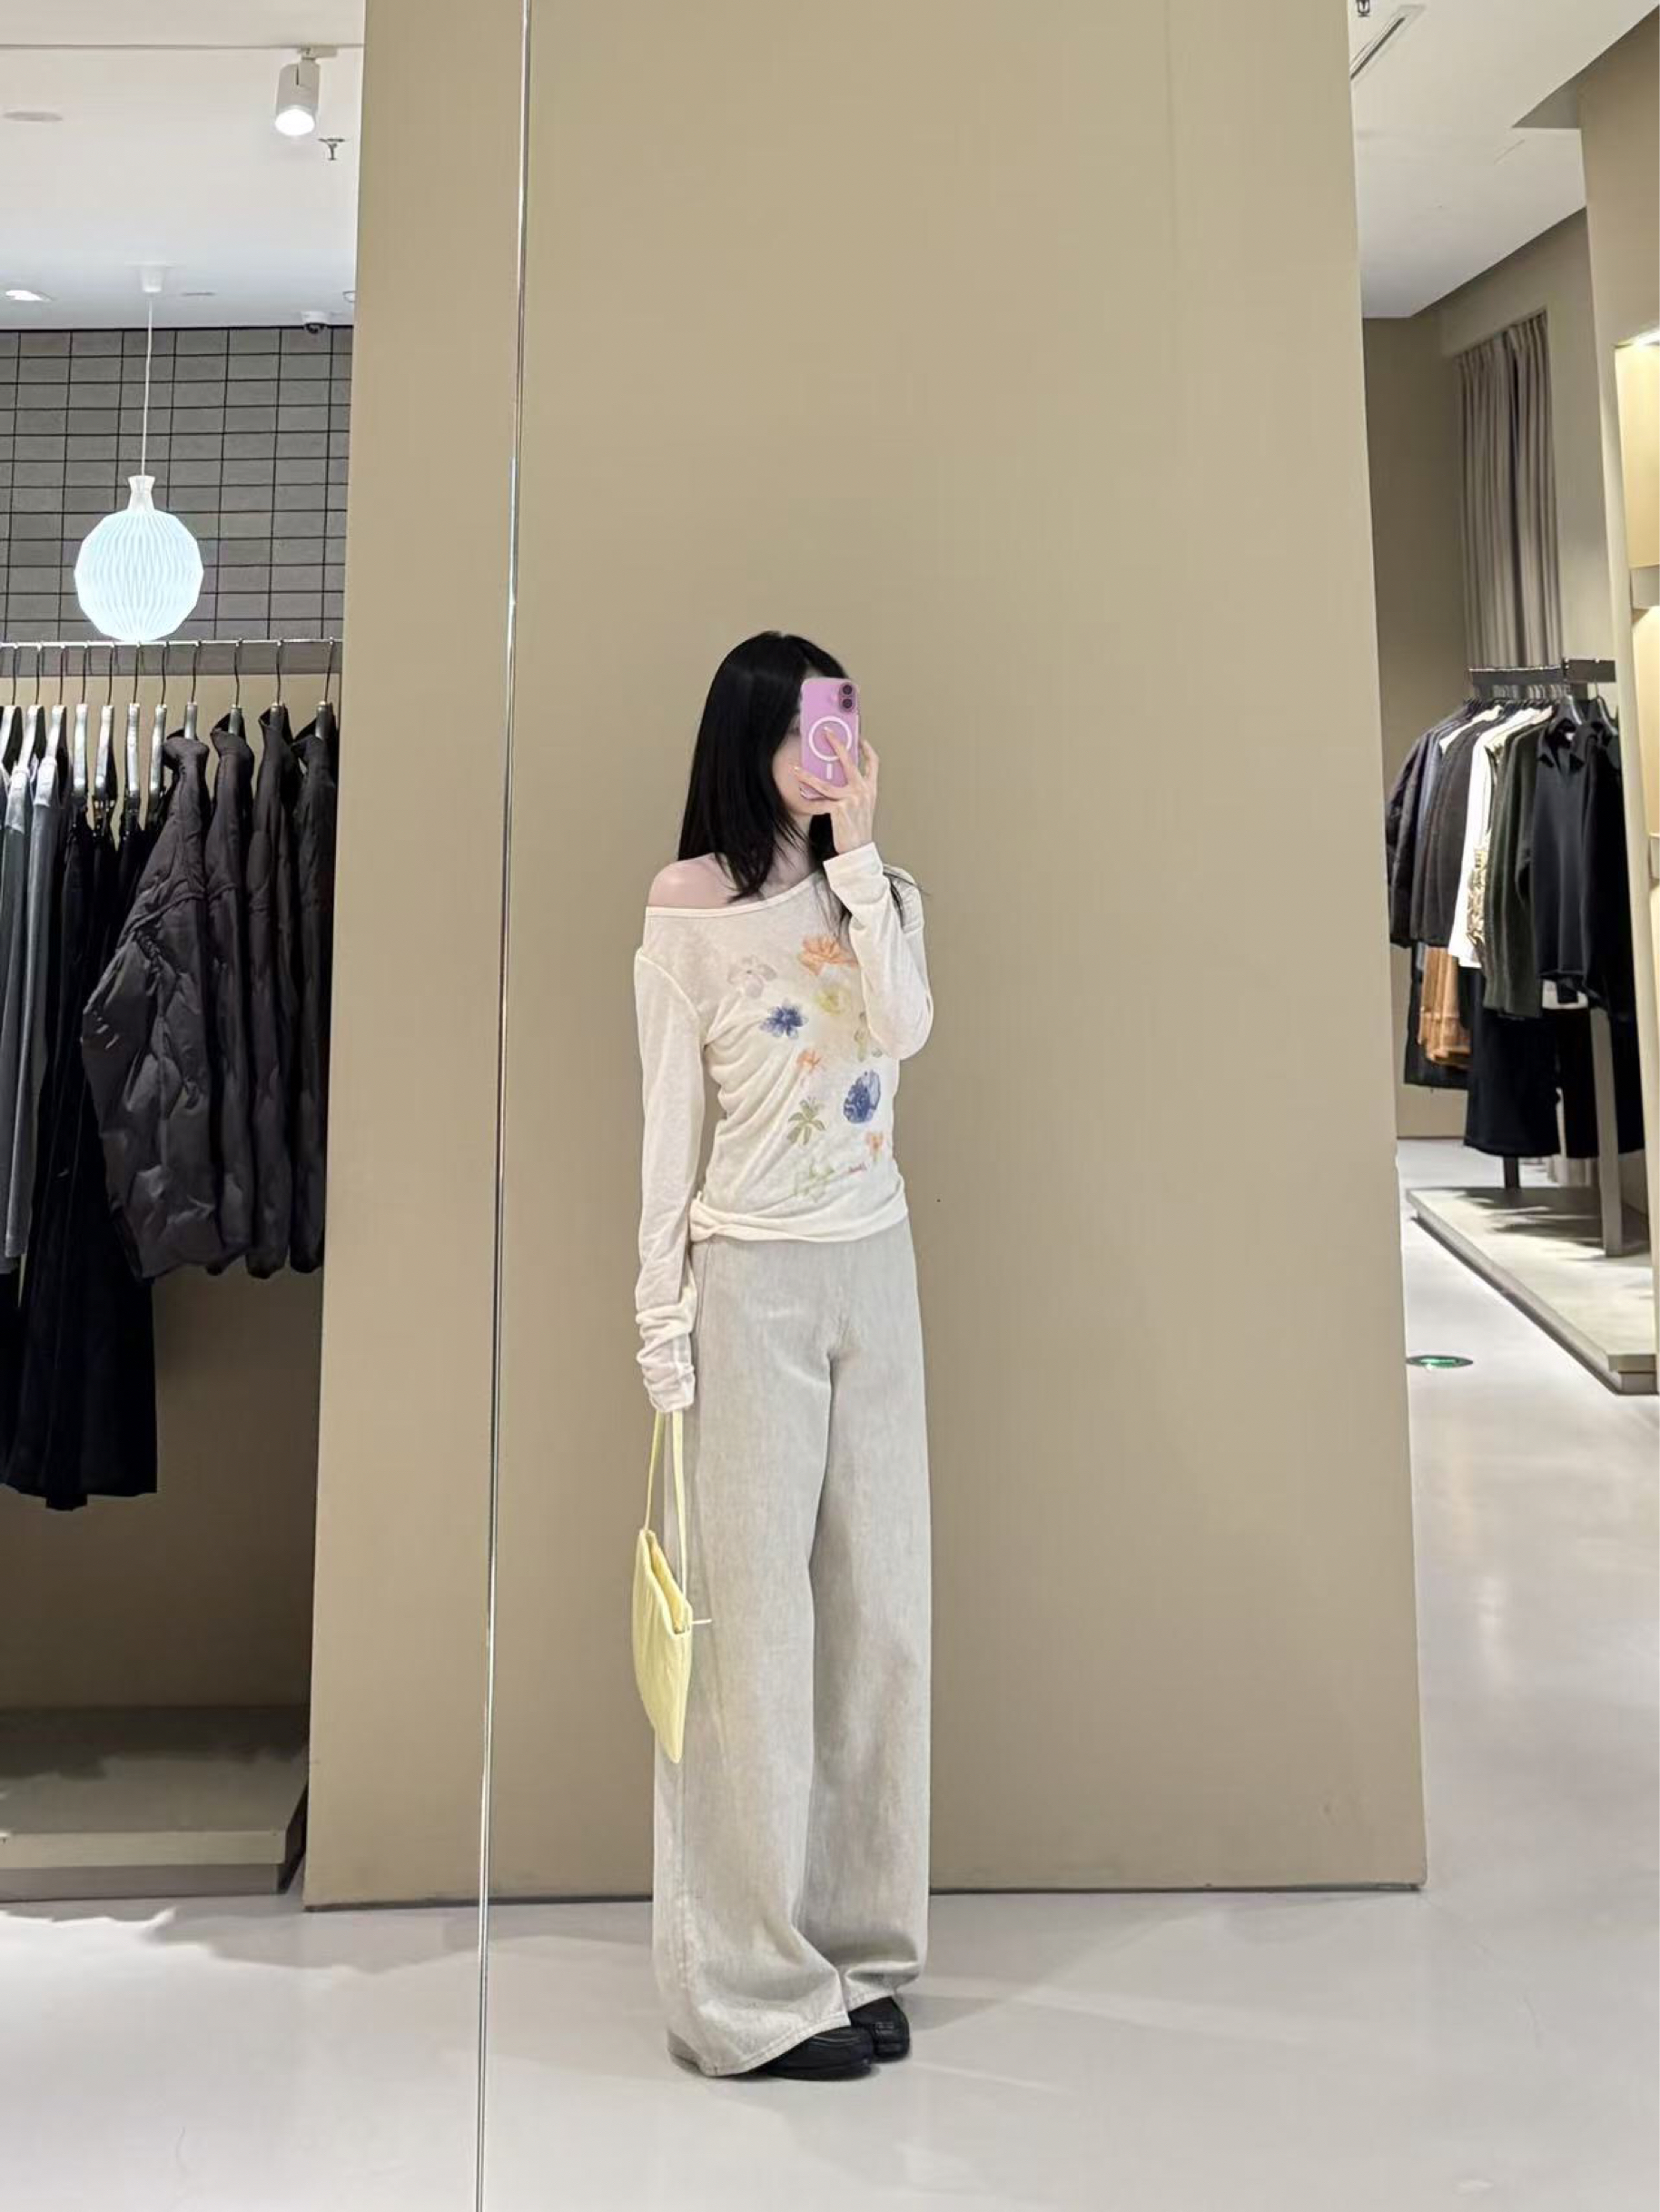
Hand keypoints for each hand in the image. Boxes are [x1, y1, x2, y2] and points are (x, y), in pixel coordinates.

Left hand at [798, 726, 878, 853]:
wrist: (858, 850)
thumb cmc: (858, 830)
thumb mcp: (862, 808)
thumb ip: (855, 792)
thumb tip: (839, 779)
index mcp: (871, 790)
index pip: (873, 763)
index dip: (866, 749)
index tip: (859, 738)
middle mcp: (863, 791)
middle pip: (849, 761)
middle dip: (837, 744)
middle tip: (827, 733)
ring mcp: (851, 799)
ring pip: (825, 783)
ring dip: (808, 775)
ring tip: (797, 768)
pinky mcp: (839, 809)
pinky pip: (819, 800)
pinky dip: (807, 798)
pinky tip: (797, 793)